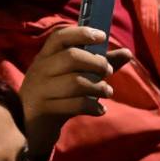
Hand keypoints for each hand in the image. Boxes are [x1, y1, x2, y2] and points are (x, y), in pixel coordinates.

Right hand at [20, 26, 132, 160]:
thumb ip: (99, 63)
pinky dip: (93, 107)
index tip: (102, 36)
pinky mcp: (44, 110)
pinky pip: (75, 104)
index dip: (81, 33)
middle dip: (97, 63)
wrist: (31, 127)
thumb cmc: (58, 95)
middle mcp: (40, 70)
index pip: (59, 36)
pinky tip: (100, 110)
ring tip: (107, 92)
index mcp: (46, 57)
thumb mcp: (75, 76)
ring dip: (99, 87)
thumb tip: (127, 52)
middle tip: (108, 72)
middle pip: (71, 57)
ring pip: (76, 82)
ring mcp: (39, 90)